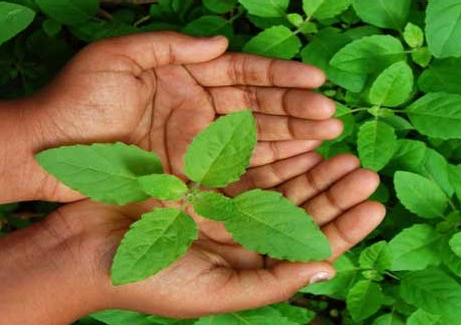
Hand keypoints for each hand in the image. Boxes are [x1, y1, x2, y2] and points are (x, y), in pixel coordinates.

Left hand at [26, 32, 341, 201]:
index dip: (280, 76)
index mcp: (186, 78)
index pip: (243, 75)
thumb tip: (221, 43)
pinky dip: (266, 167)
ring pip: (254, 138)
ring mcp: (197, 144)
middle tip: (331, 116)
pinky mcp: (190, 175)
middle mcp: (199, 110)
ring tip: (325, 137)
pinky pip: (235, 170)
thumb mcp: (118, 56)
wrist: (47, 147)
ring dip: (291, 138)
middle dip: (296, 110)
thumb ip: (171, 47)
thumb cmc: (77, 98)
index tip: (315, 80)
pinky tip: (296, 164)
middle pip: (257, 108)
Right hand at [40, 154, 383, 320]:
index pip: (308, 247)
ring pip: (280, 186)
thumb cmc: (149, 279)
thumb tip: (327, 269)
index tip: (374, 205)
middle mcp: (242, 237)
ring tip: (342, 153)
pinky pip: (249, 166)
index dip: (344, 227)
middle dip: (334, 192)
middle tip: (363, 170)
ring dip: (311, 170)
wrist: (87, 249)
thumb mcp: (216, 290)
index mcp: (249, 267)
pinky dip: (275, 155)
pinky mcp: (203, 181)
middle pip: (299, 212)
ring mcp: (223, 206)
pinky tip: (298, 143)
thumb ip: (272, 281)